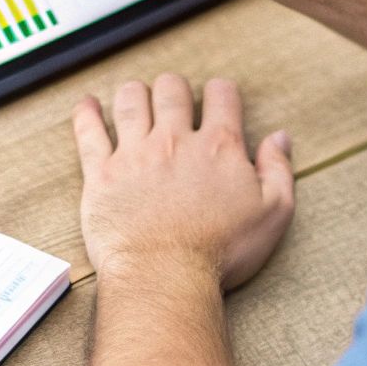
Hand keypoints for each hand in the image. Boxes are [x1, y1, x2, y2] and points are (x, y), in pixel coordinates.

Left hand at [72, 74, 294, 290]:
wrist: (165, 277)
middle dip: (175, 89)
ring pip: (130, 101)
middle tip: (174, 102)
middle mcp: (175, 140)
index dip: (221, 92)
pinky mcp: (101, 174)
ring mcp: (135, 154)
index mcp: (218, 146)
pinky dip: (86, 114)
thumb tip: (280, 138)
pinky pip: (89, 132)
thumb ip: (278, 170)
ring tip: (137, 99)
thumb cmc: (221, 251)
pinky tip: (88, 105)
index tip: (219, 100)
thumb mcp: (272, 213)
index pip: (221, 94)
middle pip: (171, 89)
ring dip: (135, 94)